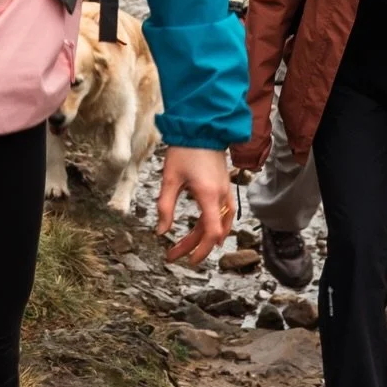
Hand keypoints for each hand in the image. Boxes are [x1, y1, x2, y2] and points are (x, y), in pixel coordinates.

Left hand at [156, 146, 235, 266]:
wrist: (202, 126)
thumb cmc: (185, 150)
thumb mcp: (170, 179)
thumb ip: (165, 207)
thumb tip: (161, 232)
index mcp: (209, 195)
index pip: (212, 233)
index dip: (201, 250)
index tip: (188, 260)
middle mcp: (221, 196)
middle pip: (213, 231)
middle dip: (194, 246)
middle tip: (174, 254)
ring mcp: (225, 190)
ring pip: (221, 223)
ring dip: (205, 237)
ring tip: (188, 245)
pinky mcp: (225, 185)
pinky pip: (224, 212)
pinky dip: (215, 224)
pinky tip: (203, 227)